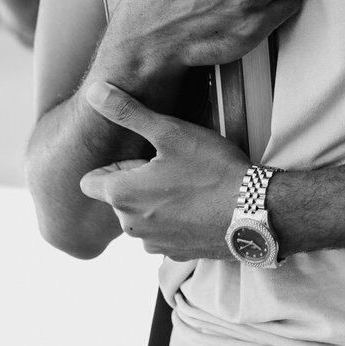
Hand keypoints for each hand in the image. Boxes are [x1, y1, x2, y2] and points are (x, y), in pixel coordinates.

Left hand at [78, 82, 247, 259]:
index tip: (143, 159)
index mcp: (121, 195)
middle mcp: (130, 225)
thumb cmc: (212, 170)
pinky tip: (200, 207)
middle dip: (137, 183)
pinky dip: (175, 222)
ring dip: (155, 204)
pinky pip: (163, 234)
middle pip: (118, 199)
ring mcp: (153, 244)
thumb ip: (127, 112)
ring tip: (189, 186)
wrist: (254, 212)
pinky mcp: (175, 254)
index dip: (114, 166)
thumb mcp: (170, 131)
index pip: (89, 182)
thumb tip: (92, 91)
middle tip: (173, 167)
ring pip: (141, 217)